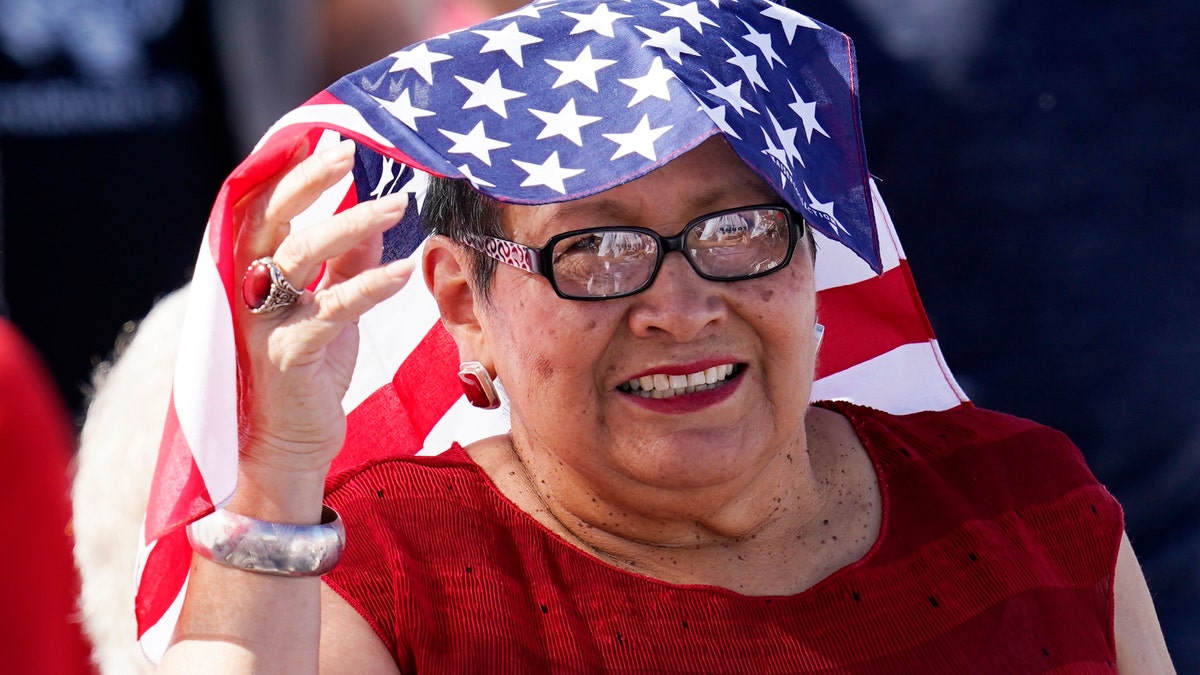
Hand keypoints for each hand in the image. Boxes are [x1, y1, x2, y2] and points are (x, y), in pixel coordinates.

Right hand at [232, 139, 413, 478]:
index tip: (323, 137)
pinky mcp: (287, 355)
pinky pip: (331, 310)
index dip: (288, 172)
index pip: (262, 208)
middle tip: (347, 153)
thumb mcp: (328, 306)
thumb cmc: (307, 370)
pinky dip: (369, 287)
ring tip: (398, 206)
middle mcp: (245, 290)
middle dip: (309, 181)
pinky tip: (404, 272)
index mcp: (250, 272)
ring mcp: (261, 322)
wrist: (287, 445)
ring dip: (352, 226)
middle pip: (271, 219)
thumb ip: (344, 262)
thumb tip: (374, 214)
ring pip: (300, 256)